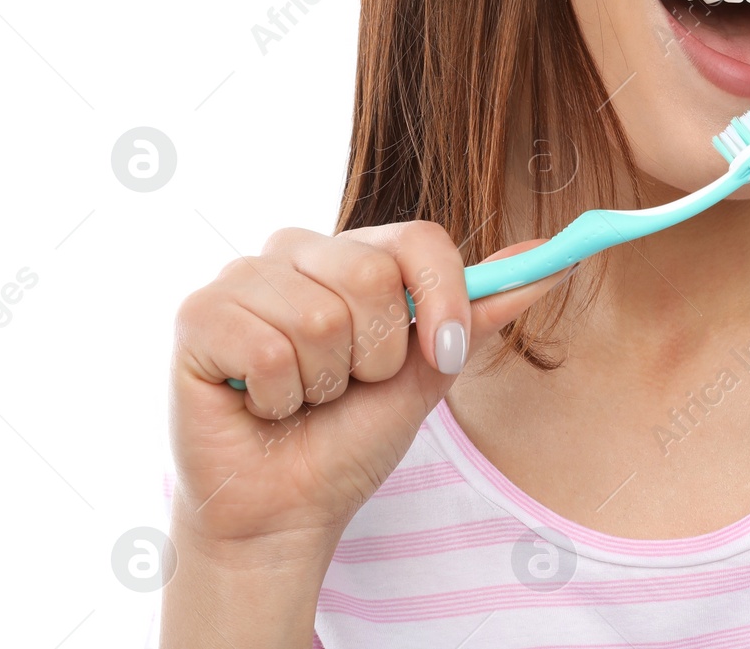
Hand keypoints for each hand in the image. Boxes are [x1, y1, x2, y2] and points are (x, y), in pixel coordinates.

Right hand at [167, 221, 569, 552]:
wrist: (287, 510)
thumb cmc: (352, 436)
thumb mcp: (431, 370)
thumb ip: (482, 309)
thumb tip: (551, 254)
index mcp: (355, 252)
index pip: (419, 238)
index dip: (443, 300)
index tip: (445, 353)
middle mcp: (297, 249)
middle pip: (371, 277)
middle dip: (376, 357)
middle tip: (347, 386)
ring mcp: (243, 276)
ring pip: (320, 316)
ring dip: (324, 383)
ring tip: (300, 397)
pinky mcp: (197, 315)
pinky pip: (267, 348)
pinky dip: (276, 397)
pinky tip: (260, 404)